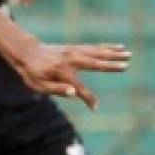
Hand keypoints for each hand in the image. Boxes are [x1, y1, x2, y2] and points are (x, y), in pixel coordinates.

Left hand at [13, 41, 129, 108]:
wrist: (27, 52)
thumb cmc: (32, 72)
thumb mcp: (38, 85)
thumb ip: (55, 89)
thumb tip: (74, 93)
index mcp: (62, 72)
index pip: (80, 88)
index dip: (88, 99)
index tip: (95, 108)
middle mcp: (70, 60)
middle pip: (94, 63)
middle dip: (110, 65)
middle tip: (126, 66)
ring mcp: (73, 52)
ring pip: (97, 53)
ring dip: (113, 54)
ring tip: (128, 54)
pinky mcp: (75, 48)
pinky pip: (94, 48)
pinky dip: (107, 47)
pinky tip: (119, 47)